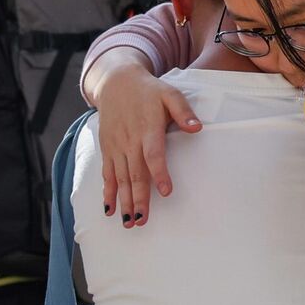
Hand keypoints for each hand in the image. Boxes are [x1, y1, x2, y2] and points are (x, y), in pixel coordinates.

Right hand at [88, 49, 201, 226]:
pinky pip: (106, 174)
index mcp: (148, 129)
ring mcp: (116, 146)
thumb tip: (197, 128)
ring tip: (129, 222)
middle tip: (143, 220)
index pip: (153, 154)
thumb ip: (183, 111)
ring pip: (119, 178)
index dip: (159, 173)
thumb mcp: (170, 93)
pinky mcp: (107, 149)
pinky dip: (107, 192)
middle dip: (138, 198)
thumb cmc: (148, 91)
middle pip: (134, 173)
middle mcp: (130, 140)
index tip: (165, 191)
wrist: (115, 82)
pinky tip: (110, 210)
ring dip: (124, 201)